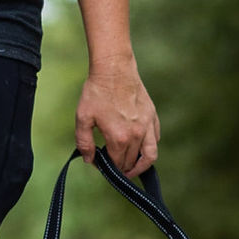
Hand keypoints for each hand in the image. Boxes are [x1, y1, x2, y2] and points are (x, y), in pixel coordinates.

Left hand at [76, 53, 160, 175]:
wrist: (114, 70)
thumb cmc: (96, 92)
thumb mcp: (83, 118)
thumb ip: (84, 143)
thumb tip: (90, 160)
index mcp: (119, 138)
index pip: (116, 164)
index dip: (107, 169)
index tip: (100, 164)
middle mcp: (137, 135)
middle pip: (131, 162)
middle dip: (121, 168)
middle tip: (112, 165)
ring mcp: (147, 126)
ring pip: (150, 156)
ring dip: (141, 166)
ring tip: (132, 169)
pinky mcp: (152, 117)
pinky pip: (155, 139)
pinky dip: (148, 148)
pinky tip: (139, 147)